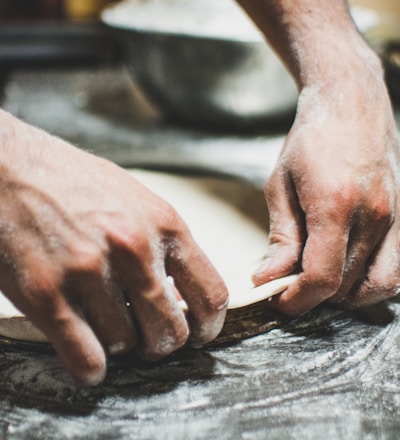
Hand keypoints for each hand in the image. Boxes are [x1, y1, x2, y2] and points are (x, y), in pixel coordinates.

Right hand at [0, 111, 227, 384]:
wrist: (10, 167)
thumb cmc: (77, 183)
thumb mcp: (136, 200)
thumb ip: (165, 244)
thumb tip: (181, 294)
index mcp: (164, 224)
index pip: (211, 295)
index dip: (209, 326)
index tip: (199, 334)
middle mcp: (132, 248)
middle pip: (171, 332)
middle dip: (162, 343)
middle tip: (147, 337)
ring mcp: (89, 271)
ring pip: (126, 347)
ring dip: (120, 346)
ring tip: (107, 325)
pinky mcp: (46, 293)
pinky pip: (86, 358)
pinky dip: (92, 369)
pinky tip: (90, 359)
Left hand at [253, 57, 399, 314]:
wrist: (351, 105)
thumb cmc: (310, 141)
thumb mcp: (280, 186)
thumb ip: (281, 237)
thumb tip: (268, 278)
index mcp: (335, 205)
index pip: (321, 277)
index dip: (297, 299)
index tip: (277, 301)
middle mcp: (373, 216)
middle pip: (345, 285)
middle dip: (312, 295)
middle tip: (288, 284)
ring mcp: (396, 218)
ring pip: (376, 285)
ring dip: (343, 294)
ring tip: (316, 279)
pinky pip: (397, 270)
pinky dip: (373, 283)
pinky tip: (349, 272)